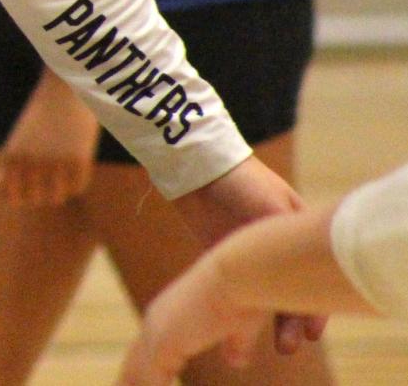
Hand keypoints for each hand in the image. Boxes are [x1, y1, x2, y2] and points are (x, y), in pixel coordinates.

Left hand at [0, 73, 99, 207]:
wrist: (64, 91)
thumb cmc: (39, 119)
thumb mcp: (18, 141)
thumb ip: (6, 166)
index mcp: (11, 156)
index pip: (12, 197)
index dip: (21, 198)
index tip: (29, 189)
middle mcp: (31, 161)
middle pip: (36, 199)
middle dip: (41, 194)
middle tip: (47, 181)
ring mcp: (55, 162)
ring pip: (57, 197)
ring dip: (60, 190)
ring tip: (61, 175)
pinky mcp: (78, 160)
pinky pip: (77, 188)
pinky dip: (76, 182)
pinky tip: (75, 168)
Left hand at [115, 252, 261, 385]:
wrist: (242, 273)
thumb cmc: (249, 292)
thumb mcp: (242, 325)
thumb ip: (236, 343)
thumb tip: (236, 363)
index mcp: (169, 320)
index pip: (146, 360)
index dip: (140, 380)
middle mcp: (155, 325)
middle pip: (132, 371)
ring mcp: (155, 334)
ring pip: (135, 380)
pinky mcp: (162, 345)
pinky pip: (149, 385)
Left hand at [170, 156, 328, 354]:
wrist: (195, 162)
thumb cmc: (238, 178)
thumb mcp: (269, 203)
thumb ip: (284, 234)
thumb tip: (296, 268)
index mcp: (294, 232)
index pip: (310, 277)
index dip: (314, 306)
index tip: (310, 331)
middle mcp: (275, 245)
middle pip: (288, 291)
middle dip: (291, 320)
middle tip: (289, 346)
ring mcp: (247, 251)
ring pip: (261, 294)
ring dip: (264, 320)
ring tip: (261, 346)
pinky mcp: (220, 254)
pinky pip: (232, 287)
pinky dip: (236, 307)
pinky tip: (232, 327)